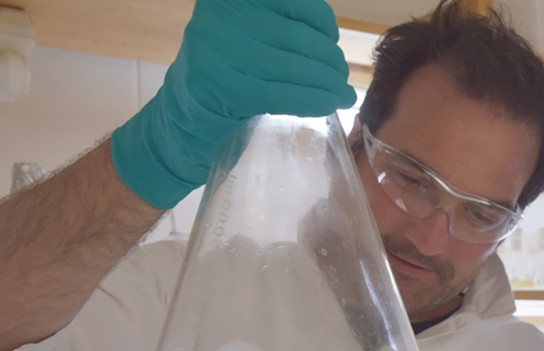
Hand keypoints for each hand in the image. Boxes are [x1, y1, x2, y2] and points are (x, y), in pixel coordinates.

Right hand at [111, 0, 356, 209]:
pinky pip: (285, 94)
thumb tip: (332, 40)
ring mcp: (218, 50)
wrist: (179, 123)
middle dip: (331, 63)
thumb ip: (277, 28)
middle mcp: (221, 15)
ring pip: (296, 67)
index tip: (331, 44)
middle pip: (299, 38)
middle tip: (342, 81)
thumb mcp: (245, 38)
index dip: (324, 25)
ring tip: (341, 96)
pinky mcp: (223, 88)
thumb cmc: (223, 79)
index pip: (297, 2)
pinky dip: (314, 101)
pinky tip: (327, 107)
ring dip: (329, 85)